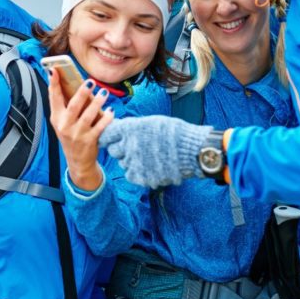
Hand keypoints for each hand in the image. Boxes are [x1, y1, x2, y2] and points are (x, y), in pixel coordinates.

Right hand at [48, 70, 113, 190]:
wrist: (77, 161)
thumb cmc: (71, 136)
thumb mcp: (62, 122)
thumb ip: (65, 106)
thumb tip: (72, 83)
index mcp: (56, 118)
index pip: (53, 98)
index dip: (53, 83)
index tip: (55, 70)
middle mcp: (64, 126)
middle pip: (73, 106)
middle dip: (82, 93)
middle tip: (90, 82)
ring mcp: (77, 134)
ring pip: (88, 115)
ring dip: (97, 103)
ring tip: (104, 93)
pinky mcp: (89, 141)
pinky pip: (100, 126)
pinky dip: (107, 118)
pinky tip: (112, 111)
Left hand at [98, 116, 213, 188]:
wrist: (192, 151)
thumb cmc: (174, 133)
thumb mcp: (151, 122)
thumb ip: (132, 127)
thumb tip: (118, 128)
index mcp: (130, 129)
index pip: (107, 134)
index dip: (110, 137)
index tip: (114, 139)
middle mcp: (128, 145)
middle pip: (113, 151)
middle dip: (121, 149)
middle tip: (135, 148)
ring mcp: (134, 162)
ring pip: (123, 163)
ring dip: (131, 161)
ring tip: (147, 157)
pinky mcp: (141, 176)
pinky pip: (130, 175)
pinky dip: (137, 172)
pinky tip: (148, 167)